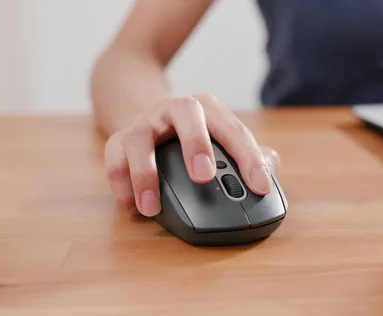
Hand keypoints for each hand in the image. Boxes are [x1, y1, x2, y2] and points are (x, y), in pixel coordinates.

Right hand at [103, 94, 280, 216]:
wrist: (149, 116)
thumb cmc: (195, 134)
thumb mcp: (222, 138)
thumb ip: (250, 154)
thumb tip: (269, 166)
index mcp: (208, 109)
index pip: (232, 128)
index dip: (249, 158)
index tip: (260, 186)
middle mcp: (175, 109)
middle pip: (186, 112)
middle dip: (195, 143)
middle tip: (203, 177)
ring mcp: (145, 122)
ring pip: (139, 137)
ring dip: (146, 172)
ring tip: (152, 207)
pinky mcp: (118, 139)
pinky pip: (113, 157)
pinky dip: (121, 182)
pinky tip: (132, 206)